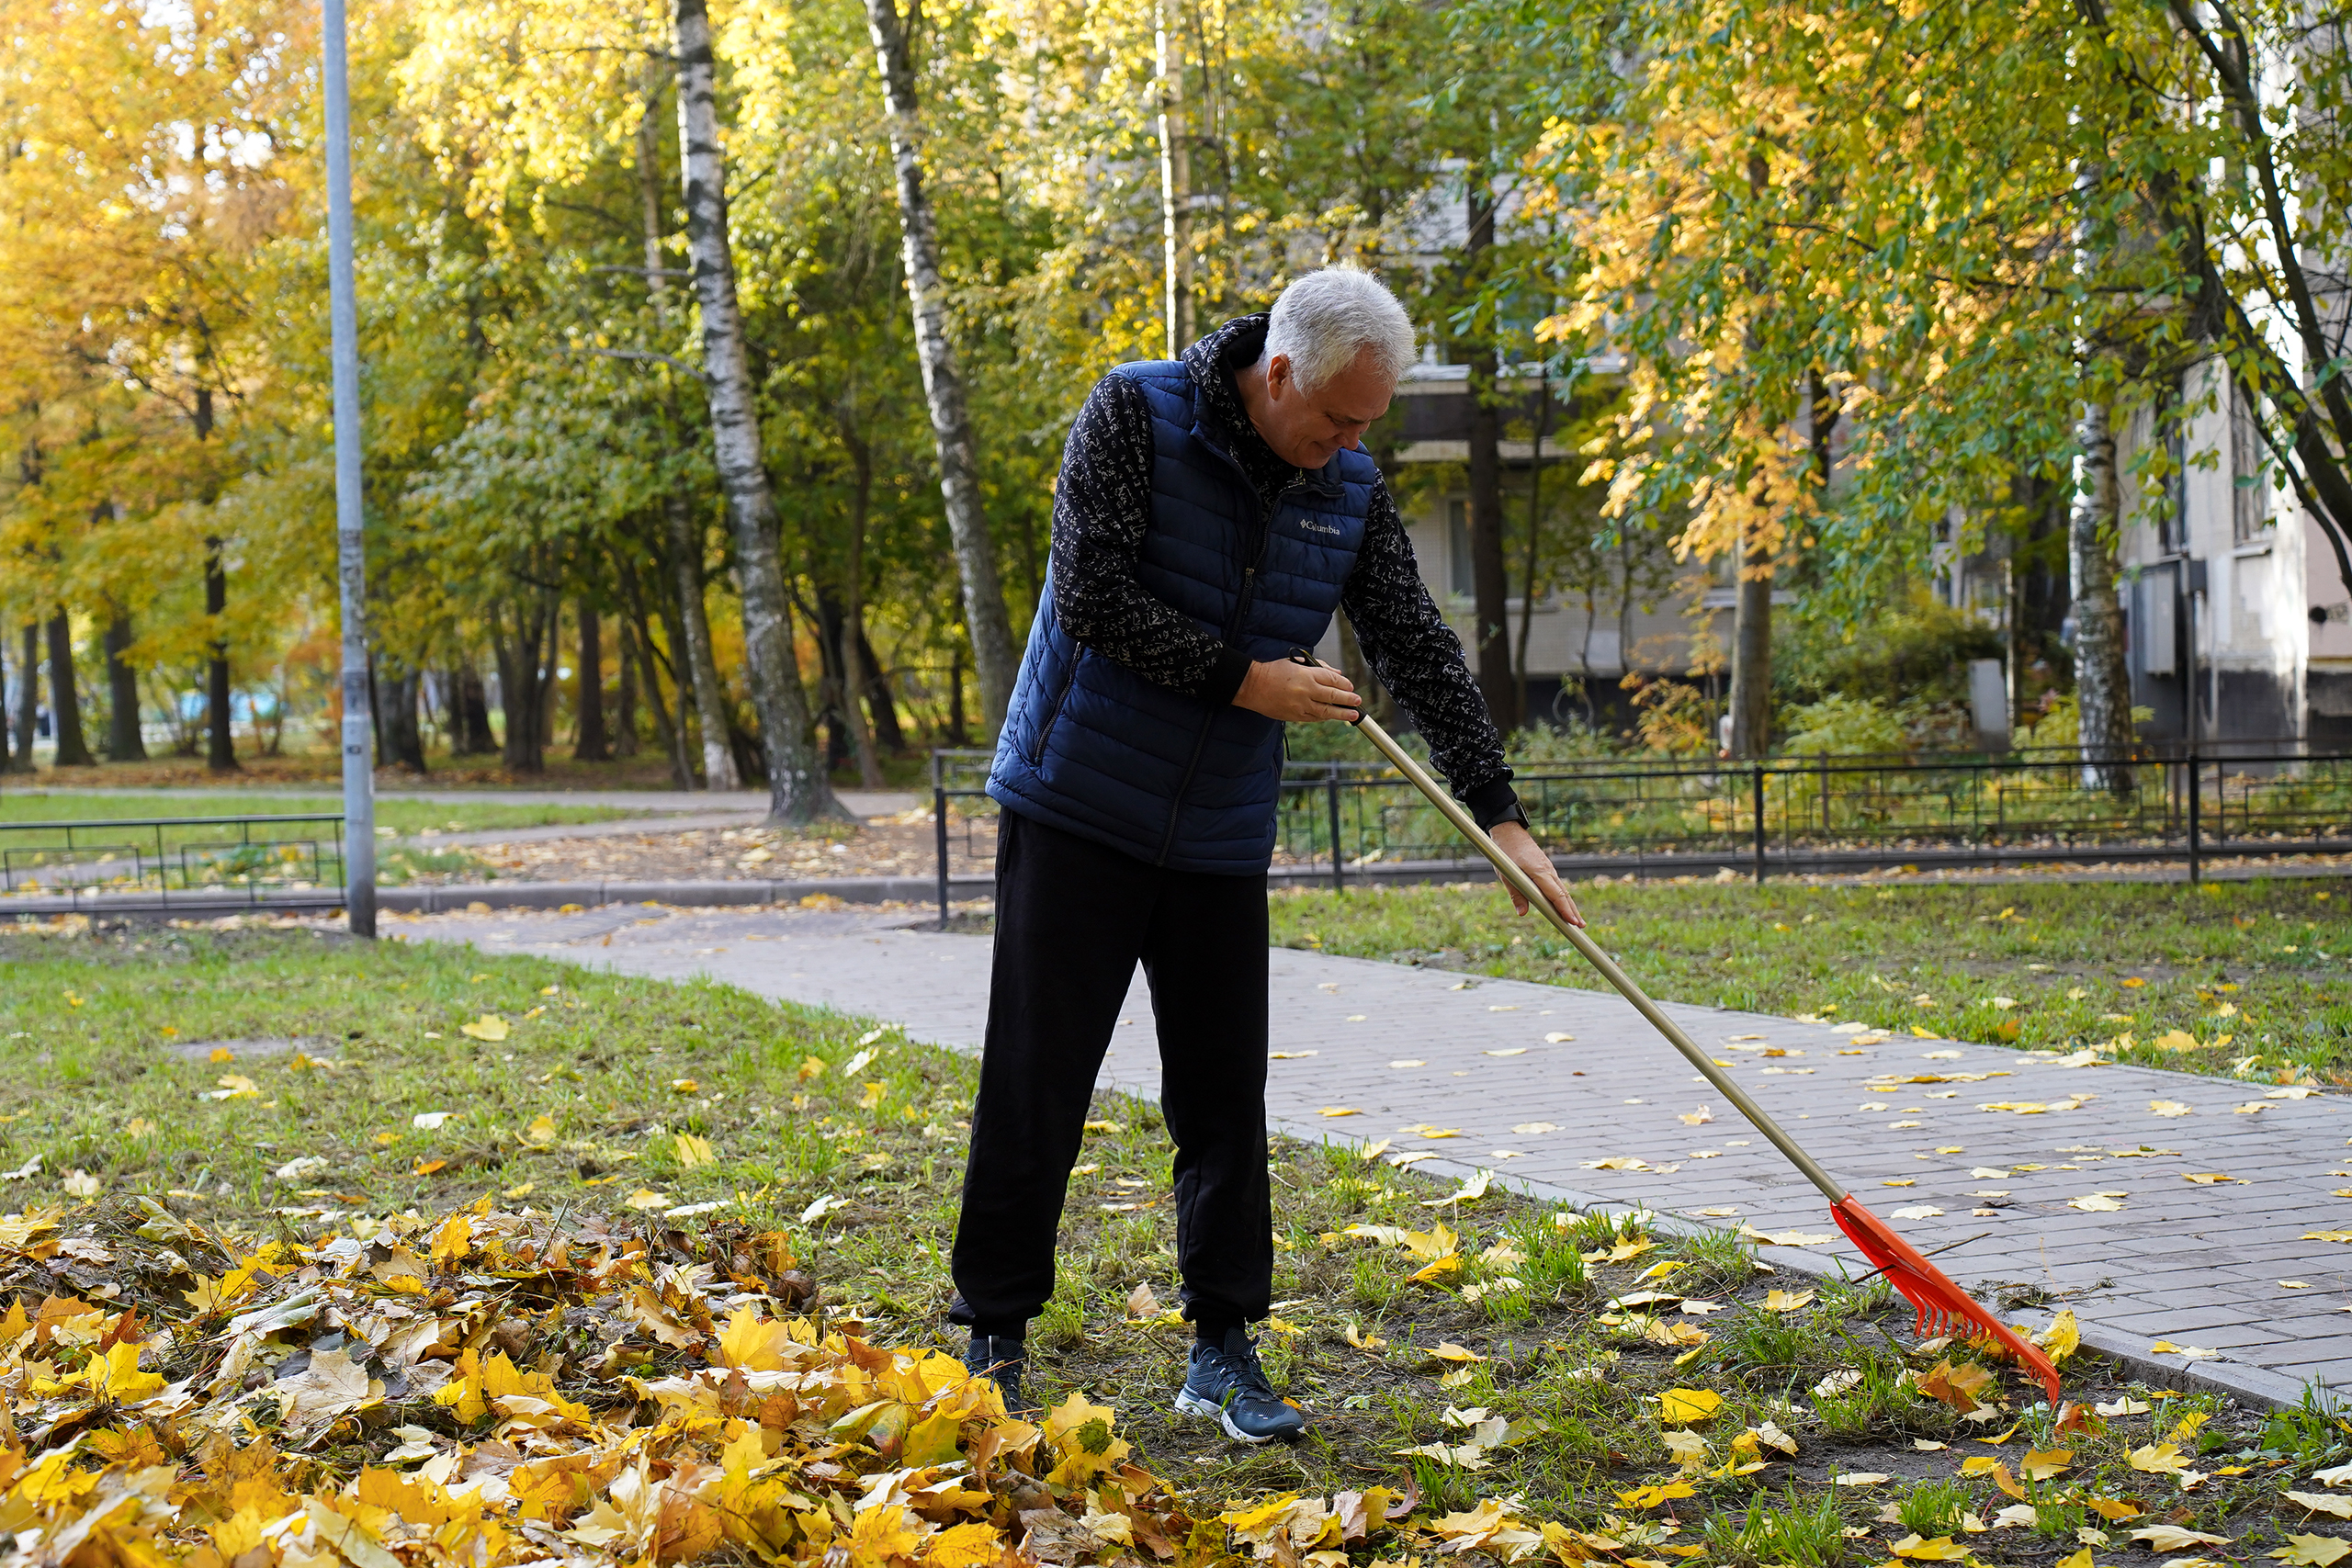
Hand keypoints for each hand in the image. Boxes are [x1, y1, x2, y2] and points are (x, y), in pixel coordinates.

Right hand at [1234, 659, 1360, 722]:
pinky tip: (1331, 717)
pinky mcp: (1295, 716)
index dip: (1344, 684)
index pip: (1332, 679)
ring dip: (1342, 713)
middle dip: (1348, 700)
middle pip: (1333, 696)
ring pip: (1326, 711)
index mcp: (1307, 675)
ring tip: (1353, 715)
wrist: (1253, 686)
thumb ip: (1318, 667)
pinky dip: (1325, 717)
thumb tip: (1336, 673)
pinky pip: (1314, 718)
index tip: (1350, 687)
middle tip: (1357, 701)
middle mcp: (1306, 691)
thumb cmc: (1274, 672)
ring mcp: (1301, 705)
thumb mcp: (1296, 662)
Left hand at [1491, 820, 1582, 928]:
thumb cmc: (1506, 853)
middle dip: (1572, 911)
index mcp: (1538, 871)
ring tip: (1577, 921)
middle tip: (1581, 927)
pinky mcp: (1547, 869)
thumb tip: (1522, 913)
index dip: (1564, 909)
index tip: (1571, 921)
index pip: (1555, 894)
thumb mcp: (1506, 875)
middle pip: (1563, 894)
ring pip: (1562, 890)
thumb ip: (1516, 894)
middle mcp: (1548, 870)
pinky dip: (1563, 897)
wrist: (1510, 832)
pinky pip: (1557, 885)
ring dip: (1570, 906)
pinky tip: (1566, 906)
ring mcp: (1549, 869)